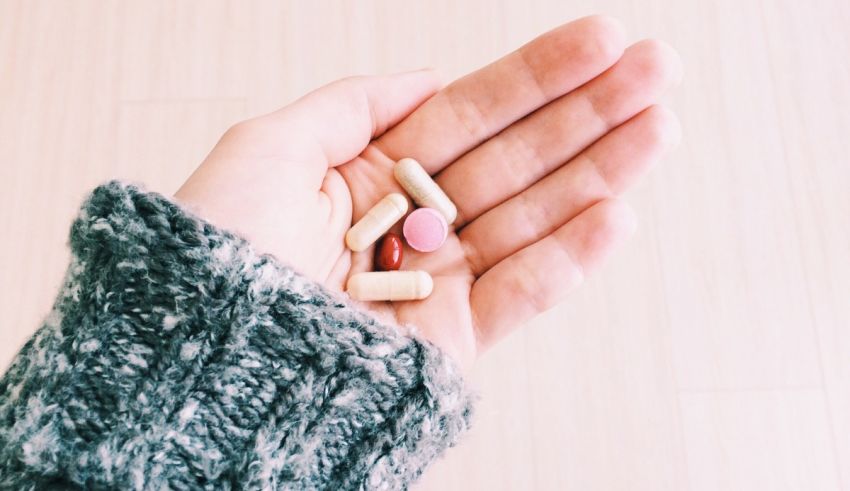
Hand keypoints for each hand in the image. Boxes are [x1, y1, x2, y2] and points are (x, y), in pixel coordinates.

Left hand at [175, 15, 681, 370]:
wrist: (206, 358)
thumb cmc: (221, 248)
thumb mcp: (269, 147)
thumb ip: (352, 105)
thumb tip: (426, 77)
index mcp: (371, 176)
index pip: (470, 116)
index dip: (536, 78)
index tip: (600, 41)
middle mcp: (410, 225)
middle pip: (514, 160)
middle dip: (587, 114)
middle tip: (656, 69)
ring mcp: (434, 283)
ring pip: (531, 220)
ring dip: (599, 174)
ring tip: (658, 126)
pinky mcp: (448, 341)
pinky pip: (519, 295)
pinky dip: (568, 258)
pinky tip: (616, 212)